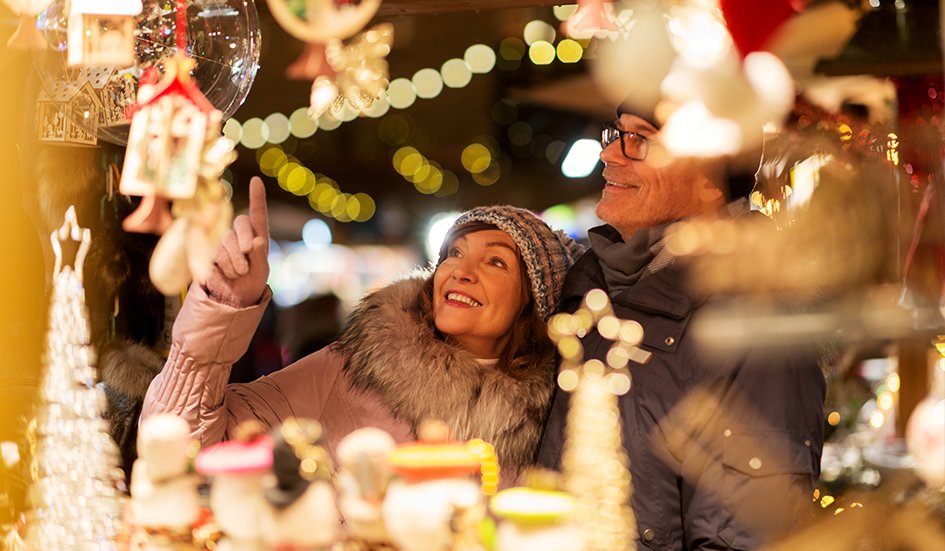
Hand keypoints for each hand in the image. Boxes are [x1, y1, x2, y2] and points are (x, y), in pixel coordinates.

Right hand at [204, 177, 269, 307]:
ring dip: (235, 260)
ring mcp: (223, 241)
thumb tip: (257, 241)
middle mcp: (240, 235)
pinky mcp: (209, 251)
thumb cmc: (252, 282)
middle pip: (240, 223)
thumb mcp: (261, 271)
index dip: (257, 197)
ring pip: (227, 240)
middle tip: (248, 258)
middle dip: (245, 240)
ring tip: (239, 273)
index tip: (256, 180)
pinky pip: (215, 252)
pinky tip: (227, 274)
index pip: (258, 214)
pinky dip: (224, 266)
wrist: (233, 298)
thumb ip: (260, 256)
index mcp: (258, 236)